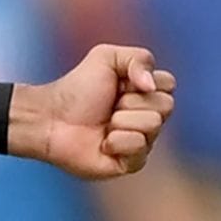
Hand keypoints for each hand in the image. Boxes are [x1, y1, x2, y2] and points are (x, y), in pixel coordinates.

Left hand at [29, 44, 174, 180]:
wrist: (51, 118)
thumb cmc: (77, 89)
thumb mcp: (106, 57)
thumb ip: (139, 59)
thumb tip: (153, 85)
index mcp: (145, 92)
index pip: (169, 84)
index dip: (145, 80)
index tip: (121, 83)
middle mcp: (148, 117)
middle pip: (166, 105)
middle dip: (132, 101)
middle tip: (110, 105)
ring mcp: (142, 140)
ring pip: (153, 125)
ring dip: (122, 120)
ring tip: (104, 123)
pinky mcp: (132, 162)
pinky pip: (140, 147)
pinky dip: (117, 141)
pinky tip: (102, 143)